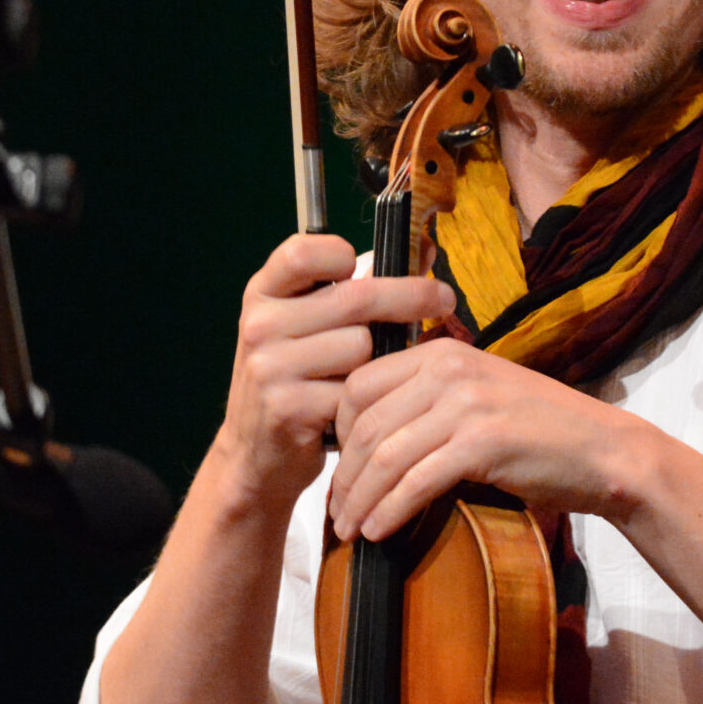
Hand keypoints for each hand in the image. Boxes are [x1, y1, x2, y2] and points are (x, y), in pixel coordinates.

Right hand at [211, 234, 452, 516]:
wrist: (256, 455)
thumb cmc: (298, 379)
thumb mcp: (310, 326)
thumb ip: (360, 287)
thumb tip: (427, 248)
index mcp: (263, 295)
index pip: (303, 252)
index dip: (340, 254)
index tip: (367, 266)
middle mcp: (260, 325)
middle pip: (355, 297)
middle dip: (410, 297)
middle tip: (445, 300)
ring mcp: (270, 367)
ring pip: (362, 346)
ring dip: (378, 363)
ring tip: (362, 378)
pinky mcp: (288, 408)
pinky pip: (356, 391)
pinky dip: (367, 401)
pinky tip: (356, 409)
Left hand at [328, 339, 649, 540]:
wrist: (604, 451)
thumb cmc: (541, 432)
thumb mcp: (478, 396)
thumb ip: (428, 401)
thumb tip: (369, 440)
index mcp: (442, 352)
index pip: (359, 385)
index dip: (338, 432)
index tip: (339, 470)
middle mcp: (449, 369)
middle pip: (365, 423)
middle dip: (343, 475)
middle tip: (335, 512)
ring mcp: (467, 405)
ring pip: (385, 455)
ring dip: (359, 500)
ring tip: (348, 530)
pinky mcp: (483, 443)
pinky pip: (417, 482)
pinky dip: (390, 511)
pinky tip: (378, 532)